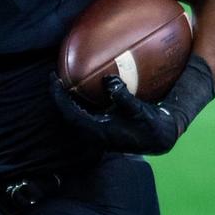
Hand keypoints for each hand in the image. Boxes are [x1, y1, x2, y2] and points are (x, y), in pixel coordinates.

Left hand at [50, 76, 180, 154]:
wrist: (160, 138)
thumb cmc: (150, 126)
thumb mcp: (138, 110)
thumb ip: (122, 97)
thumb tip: (107, 81)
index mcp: (97, 132)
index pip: (70, 113)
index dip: (58, 96)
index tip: (54, 78)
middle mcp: (93, 134)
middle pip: (67, 114)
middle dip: (58, 95)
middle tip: (54, 75)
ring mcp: (96, 132)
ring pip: (74, 114)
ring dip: (67, 98)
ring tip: (63, 80)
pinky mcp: (101, 128)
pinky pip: (82, 113)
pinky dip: (77, 100)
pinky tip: (79, 88)